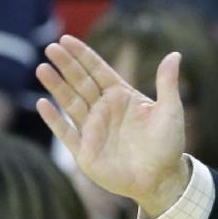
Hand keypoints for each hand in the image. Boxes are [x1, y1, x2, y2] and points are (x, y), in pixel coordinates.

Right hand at [36, 35, 189, 216]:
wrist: (162, 179)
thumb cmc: (168, 144)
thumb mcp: (170, 111)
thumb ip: (167, 83)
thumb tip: (175, 53)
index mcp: (122, 97)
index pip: (98, 71)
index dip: (83, 56)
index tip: (67, 39)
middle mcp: (104, 110)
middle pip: (81, 82)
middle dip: (66, 65)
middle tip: (51, 47)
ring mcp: (93, 129)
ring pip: (70, 103)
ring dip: (56, 87)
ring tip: (43, 68)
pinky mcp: (85, 151)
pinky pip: (66, 132)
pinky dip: (55, 119)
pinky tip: (44, 104)